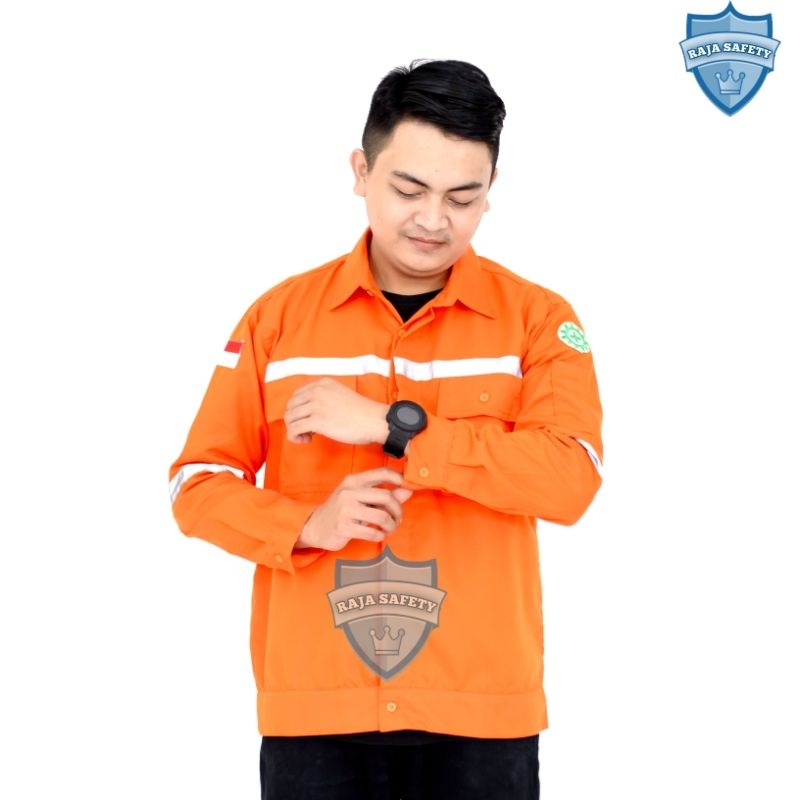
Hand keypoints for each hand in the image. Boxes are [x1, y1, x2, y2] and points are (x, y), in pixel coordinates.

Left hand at [284, 377, 389, 444]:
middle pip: (290, 406)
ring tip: (307, 437)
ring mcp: (316, 405)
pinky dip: (295, 437)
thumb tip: (308, 413)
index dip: (298, 410)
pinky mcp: (317, 420)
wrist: (374, 420)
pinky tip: (307, 440)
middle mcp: (317, 391)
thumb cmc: (361, 412)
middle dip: (294, 420)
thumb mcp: (340, 394)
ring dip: (294, 430)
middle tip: (306, 431)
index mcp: (322, 383)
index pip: (296, 396)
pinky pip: (294, 429)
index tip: (307, 420)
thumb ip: (324, 397)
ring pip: (289, 418)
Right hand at [296, 468, 413, 551]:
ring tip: (389, 528)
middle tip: (398, 517)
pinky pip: (372, 532)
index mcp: (353, 481)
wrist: (316, 526)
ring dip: (391, 525)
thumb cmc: (343, 510)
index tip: (408, 486)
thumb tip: (408, 491)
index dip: (398, 478)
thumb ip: (383, 494)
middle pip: (386, 496)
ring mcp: (345, 510)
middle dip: (397, 510)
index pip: (381, 472)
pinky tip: (379, 535)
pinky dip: (380, 535)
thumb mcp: (361, 498)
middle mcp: (349, 492)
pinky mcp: (343, 527)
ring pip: (381, 517)